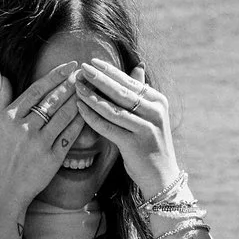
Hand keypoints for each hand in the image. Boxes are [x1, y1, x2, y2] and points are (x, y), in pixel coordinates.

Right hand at [0, 67, 87, 209]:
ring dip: (78, 101)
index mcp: (10, 116)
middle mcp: (25, 128)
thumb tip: (3, 75)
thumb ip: (0, 100)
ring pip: (63, 116)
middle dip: (71, 84)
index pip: (37, 89)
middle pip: (53, 100)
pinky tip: (88, 114)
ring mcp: (39, 143)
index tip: (69, 66)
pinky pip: (69, 137)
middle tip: (84, 74)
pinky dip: (79, 124)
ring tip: (89, 90)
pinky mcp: (52, 159)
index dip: (55, 76)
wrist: (3, 189)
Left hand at [72, 59, 183, 195]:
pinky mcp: (134, 145)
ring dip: (92, 96)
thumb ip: (142, 92)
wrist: (162, 176)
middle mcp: (155, 113)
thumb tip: (138, 66)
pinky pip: (108, 127)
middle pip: (121, 92)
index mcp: (159, 101)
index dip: (110, 71)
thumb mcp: (150, 115)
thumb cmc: (151, 143)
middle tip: (81, 68)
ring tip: (76, 86)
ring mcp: (146, 129)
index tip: (92, 62)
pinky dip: (92, 117)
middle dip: (99, 79)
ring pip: (113, 109)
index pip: (130, 82)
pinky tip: (80, 108)